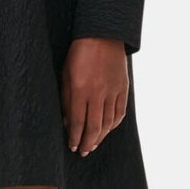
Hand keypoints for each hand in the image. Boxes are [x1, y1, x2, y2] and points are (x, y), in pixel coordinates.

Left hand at [60, 38, 128, 154]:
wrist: (103, 36)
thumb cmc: (79, 54)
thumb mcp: (66, 74)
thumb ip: (66, 99)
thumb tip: (67, 122)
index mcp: (81, 89)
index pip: (78, 121)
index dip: (75, 137)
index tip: (72, 147)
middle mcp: (98, 93)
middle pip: (94, 126)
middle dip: (88, 142)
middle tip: (83, 152)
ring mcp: (113, 91)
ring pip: (108, 122)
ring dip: (100, 137)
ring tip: (93, 145)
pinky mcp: (123, 89)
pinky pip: (119, 113)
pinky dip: (113, 125)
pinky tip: (106, 130)